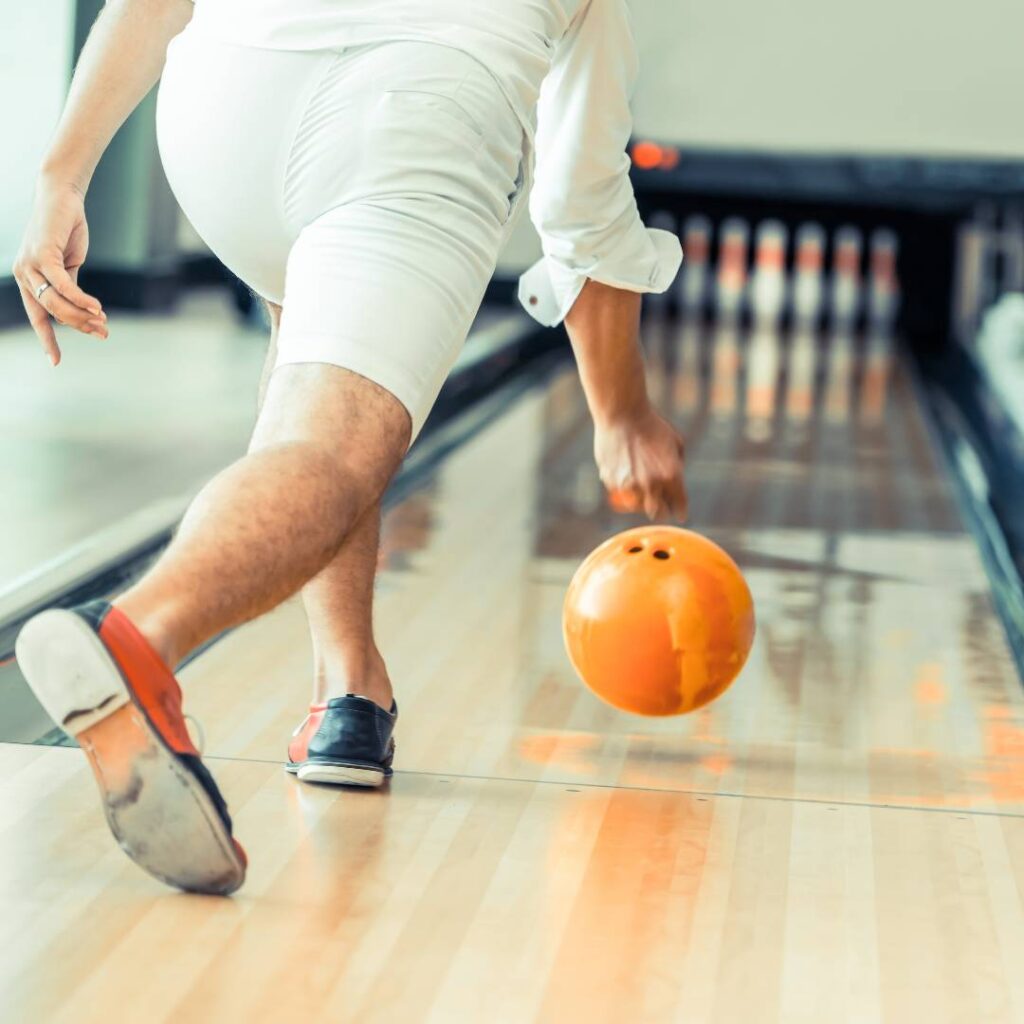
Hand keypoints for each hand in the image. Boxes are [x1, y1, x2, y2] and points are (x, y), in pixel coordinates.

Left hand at [11, 178, 106, 365]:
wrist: (62, 197)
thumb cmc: (65, 230)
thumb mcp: (68, 265)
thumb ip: (68, 287)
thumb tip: (78, 312)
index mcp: (27, 280)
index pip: (38, 317)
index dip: (47, 340)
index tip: (55, 362)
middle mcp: (23, 274)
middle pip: (52, 312)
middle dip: (79, 326)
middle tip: (103, 332)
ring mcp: (29, 265)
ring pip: (57, 302)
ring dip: (81, 315)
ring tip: (102, 321)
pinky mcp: (43, 254)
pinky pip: (63, 285)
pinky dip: (80, 298)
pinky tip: (96, 307)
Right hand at [594, 406, 687, 521]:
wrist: (622, 414)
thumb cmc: (652, 425)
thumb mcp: (676, 443)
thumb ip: (677, 466)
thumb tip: (675, 482)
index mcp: (672, 476)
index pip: (679, 507)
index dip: (679, 510)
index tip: (679, 512)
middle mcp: (651, 484)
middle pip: (657, 513)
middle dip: (660, 510)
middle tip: (660, 505)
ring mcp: (629, 485)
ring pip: (636, 506)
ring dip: (640, 500)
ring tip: (641, 488)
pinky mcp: (611, 482)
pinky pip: (619, 493)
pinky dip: (623, 488)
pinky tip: (625, 472)